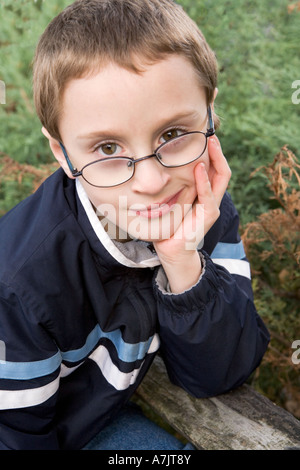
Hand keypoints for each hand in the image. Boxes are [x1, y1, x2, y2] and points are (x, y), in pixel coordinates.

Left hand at [153, 135, 230, 292]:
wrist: (171, 249)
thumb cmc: (168, 223)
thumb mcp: (170, 198)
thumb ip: (170, 184)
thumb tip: (154, 164)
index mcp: (204, 192)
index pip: (213, 167)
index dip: (212, 151)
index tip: (203, 134)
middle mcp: (211, 197)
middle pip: (221, 169)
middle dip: (218, 151)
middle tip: (210, 134)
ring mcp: (212, 206)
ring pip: (221, 178)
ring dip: (216, 160)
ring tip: (211, 143)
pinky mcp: (208, 216)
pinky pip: (209, 196)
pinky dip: (205, 182)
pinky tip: (199, 168)